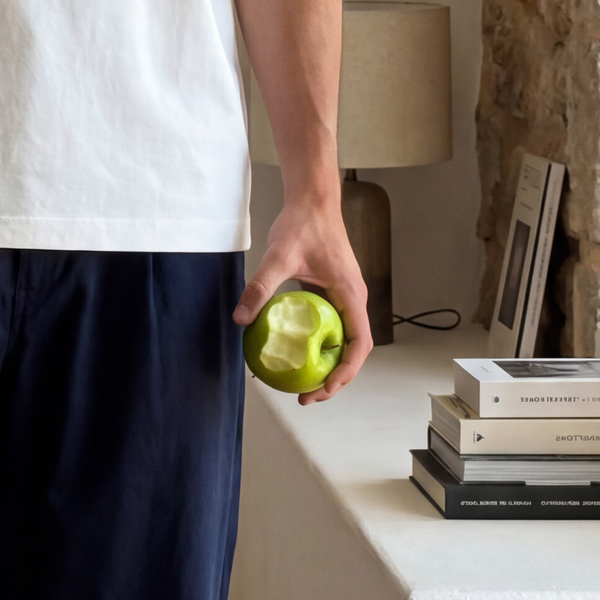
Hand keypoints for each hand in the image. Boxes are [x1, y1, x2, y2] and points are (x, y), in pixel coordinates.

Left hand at [233, 197, 370, 403]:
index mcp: (351, 295)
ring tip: (301, 385)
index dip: (345, 372)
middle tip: (306, 397)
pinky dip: (316, 346)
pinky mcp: (332, 294)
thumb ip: (260, 288)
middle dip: (334, 379)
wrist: (313, 201)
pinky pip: (329, 327)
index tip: (322, 388)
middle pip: (353, 350)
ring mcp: (344, 298)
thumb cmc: (303, 224)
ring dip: (327, 365)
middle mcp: (353, 300)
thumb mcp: (279, 257)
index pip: (359, 345)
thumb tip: (240, 319)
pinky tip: (293, 353)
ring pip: (343, 341)